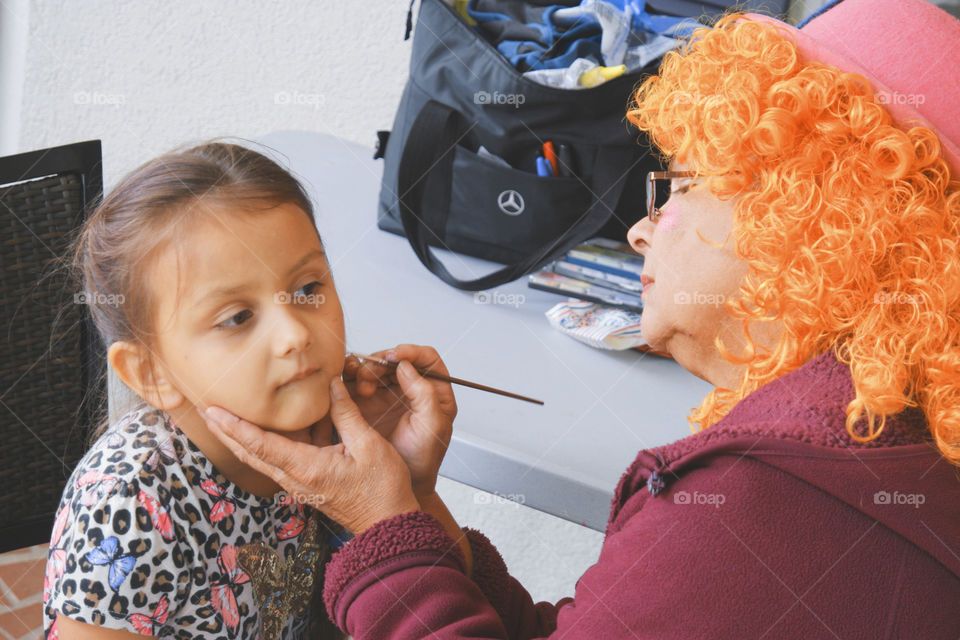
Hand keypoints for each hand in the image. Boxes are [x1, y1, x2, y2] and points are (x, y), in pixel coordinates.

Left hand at [203, 377, 419, 534]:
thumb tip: (333, 384)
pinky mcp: (307, 483)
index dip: (235, 426)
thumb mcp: (370, 445)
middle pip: (251, 452)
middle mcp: (296, 478)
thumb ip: (347, 413)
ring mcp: (299, 483)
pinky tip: (267, 426)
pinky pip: (278, 460)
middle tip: (206, 409)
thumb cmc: (382, 488)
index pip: (261, 444)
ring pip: (261, 457)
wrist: (387, 523)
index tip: (214, 410)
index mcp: (307, 468)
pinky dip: (265, 442)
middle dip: (226, 431)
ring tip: (224, 416)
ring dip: (241, 437)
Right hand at [342, 345, 456, 497]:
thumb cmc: (422, 459)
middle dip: (381, 363)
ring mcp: (387, 394)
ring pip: (374, 368)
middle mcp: (410, 388)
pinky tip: (344, 385)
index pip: (426, 359)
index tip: (394, 356)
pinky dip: (348, 378)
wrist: (400, 485)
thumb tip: (406, 366)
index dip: (410, 352)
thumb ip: (425, 394)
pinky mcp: (366, 403)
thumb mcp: (432, 426)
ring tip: (360, 386)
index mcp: (434, 391)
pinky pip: (355, 382)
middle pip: (395, 360)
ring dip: (363, 370)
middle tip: (369, 378)